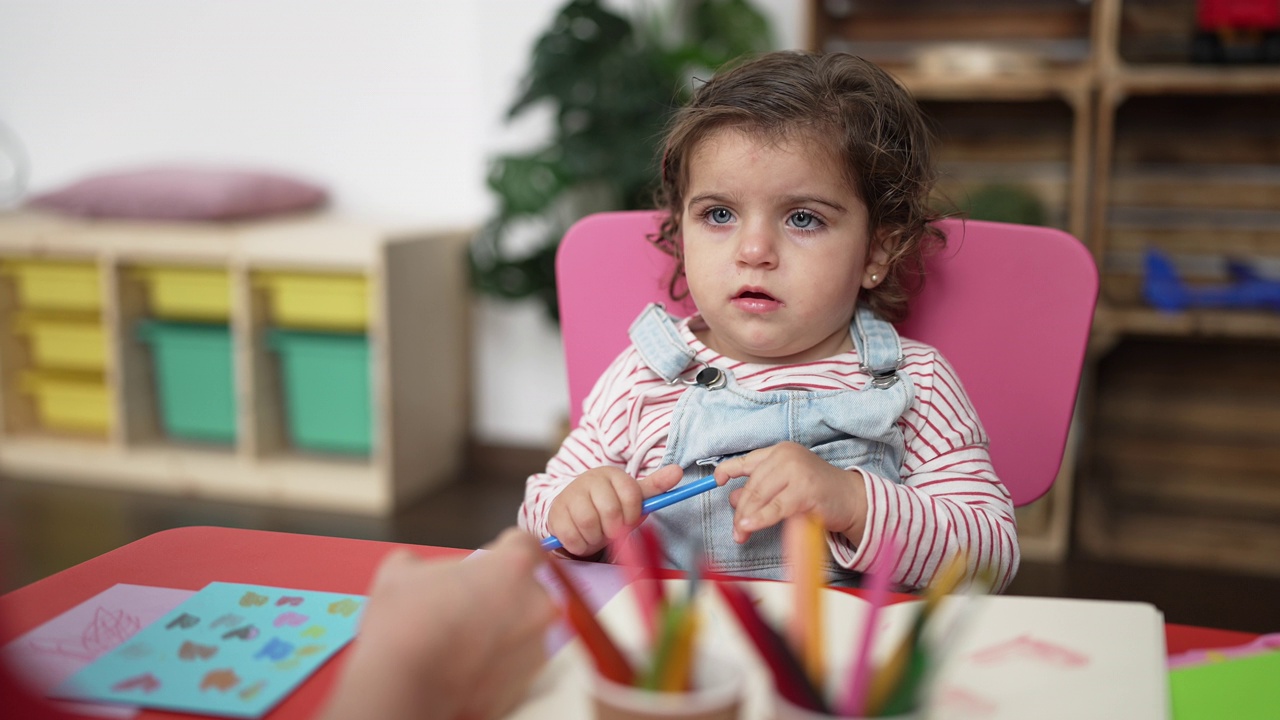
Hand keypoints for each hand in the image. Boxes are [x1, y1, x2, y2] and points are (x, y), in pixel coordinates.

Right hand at [320, 529, 555, 719]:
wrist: (402, 688)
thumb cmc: (405, 624)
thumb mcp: (402, 570)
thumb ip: (429, 563)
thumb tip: (422, 572)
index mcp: (514, 567)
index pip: (526, 544)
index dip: (505, 549)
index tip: (491, 560)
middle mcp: (536, 604)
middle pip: (528, 588)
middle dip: (503, 592)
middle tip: (468, 603)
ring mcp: (536, 646)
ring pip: (524, 626)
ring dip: (503, 627)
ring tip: (464, 638)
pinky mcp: (528, 682)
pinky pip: (516, 661)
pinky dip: (498, 660)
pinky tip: (467, 662)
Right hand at [546, 464, 683, 557]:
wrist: (572, 511)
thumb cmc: (609, 505)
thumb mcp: (633, 496)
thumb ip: (656, 486)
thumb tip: (678, 470)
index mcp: (612, 474)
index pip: (632, 496)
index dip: (633, 515)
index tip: (628, 519)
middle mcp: (589, 479)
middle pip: (610, 512)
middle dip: (614, 528)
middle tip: (611, 529)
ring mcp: (570, 495)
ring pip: (590, 525)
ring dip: (597, 538)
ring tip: (597, 533)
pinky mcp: (555, 514)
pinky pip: (573, 537)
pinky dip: (581, 545)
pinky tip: (582, 537)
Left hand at [714, 442, 867, 543]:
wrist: (851, 499)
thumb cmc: (818, 493)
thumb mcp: (786, 486)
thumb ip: (761, 490)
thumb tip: (733, 498)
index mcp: (780, 451)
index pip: (748, 461)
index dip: (729, 470)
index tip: (717, 481)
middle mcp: (787, 456)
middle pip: (752, 484)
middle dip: (741, 510)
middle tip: (736, 530)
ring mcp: (797, 470)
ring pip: (761, 496)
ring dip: (747, 518)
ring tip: (741, 534)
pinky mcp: (805, 489)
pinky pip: (775, 508)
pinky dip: (760, 519)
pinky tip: (749, 527)